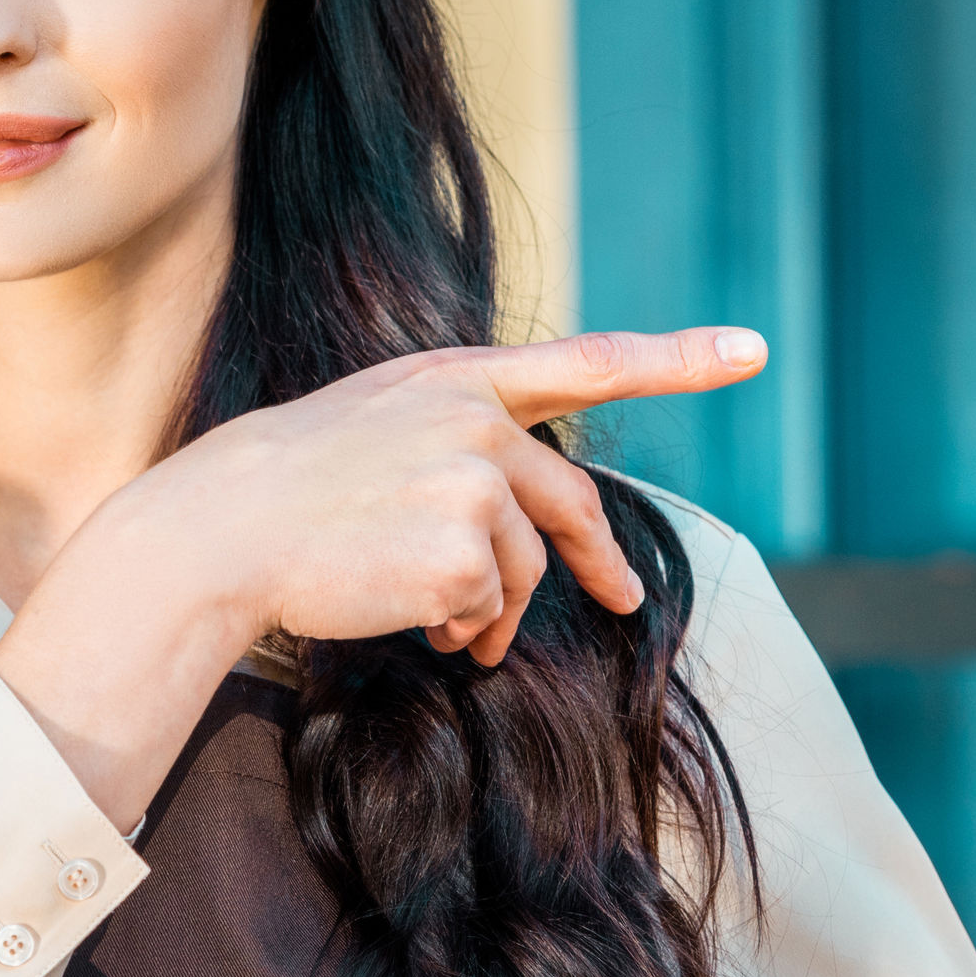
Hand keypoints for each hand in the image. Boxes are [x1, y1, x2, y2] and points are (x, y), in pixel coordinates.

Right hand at [0, 328, 766, 826]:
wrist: (223, 527)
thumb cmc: (296, 488)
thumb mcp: (384, 427)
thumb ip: (467, 442)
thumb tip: (539, 524)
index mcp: (460, 378)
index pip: (589, 361)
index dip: (679, 358)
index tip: (752, 349)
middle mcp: (477, 417)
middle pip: (573, 503)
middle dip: (600, 563)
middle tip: (623, 602)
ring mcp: (474, 479)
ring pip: (528, 568)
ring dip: (496, 611)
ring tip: (444, 624)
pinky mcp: (464, 546)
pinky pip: (490, 607)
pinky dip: (463, 628)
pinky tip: (415, 620)